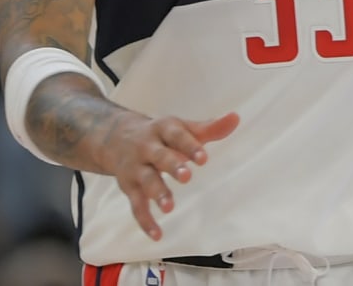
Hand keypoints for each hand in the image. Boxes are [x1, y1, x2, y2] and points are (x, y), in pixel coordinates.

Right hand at [100, 109, 238, 240]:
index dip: (190, 146)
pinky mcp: (128, 187)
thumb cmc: (162, 135)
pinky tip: (158, 234)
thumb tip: (236, 118)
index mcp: (164, 129)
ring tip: (169, 208)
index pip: (177, 136)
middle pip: (159, 156)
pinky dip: (145, 220)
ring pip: (145, 180)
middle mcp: (147, 147)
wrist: (116, 138)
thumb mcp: (182, 127)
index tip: (204, 158)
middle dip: (171, 166)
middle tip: (187, 177)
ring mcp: (136, 168)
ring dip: (157, 193)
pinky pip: (135, 205)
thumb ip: (210, 128)